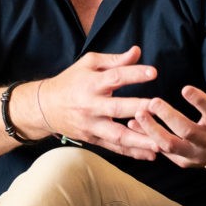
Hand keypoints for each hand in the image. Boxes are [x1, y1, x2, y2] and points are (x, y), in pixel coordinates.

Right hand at [39, 46, 159, 159]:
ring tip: (160, 143)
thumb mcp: (89, 64)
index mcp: (91, 83)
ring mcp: (91, 125)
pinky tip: (151, 154)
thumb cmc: (71, 81)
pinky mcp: (92, 139)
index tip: (153, 72)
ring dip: (139, 140)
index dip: (134, 74)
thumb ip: (115, 60)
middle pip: (117, 108)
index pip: (114, 77)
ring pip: (117, 135)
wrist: (45, 106)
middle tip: (160, 109)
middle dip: (139, 109)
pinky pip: (114, 147)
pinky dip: (133, 152)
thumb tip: (138, 51)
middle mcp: (91, 106)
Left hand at [128, 52, 205, 169]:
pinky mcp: (183, 162)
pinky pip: (163, 152)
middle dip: (169, 117)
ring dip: (153, 131)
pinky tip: (133, 125)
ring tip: (137, 114)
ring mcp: (195, 154)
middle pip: (188, 131)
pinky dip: (147, 139)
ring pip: (171, 146)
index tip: (184, 88)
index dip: (199, 101)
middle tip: (153, 102)